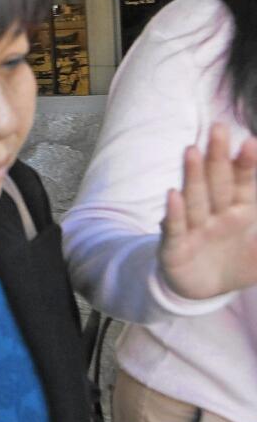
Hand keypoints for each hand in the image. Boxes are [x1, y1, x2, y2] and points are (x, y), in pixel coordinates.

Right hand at [159, 123, 256, 299]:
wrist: (201, 293)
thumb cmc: (233, 266)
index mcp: (239, 212)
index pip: (242, 183)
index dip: (246, 165)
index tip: (251, 142)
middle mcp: (214, 215)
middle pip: (216, 182)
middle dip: (218, 156)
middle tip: (219, 128)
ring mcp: (193, 229)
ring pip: (194, 199)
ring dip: (193, 176)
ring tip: (193, 151)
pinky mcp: (174, 248)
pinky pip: (174, 229)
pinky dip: (173, 213)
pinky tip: (172, 196)